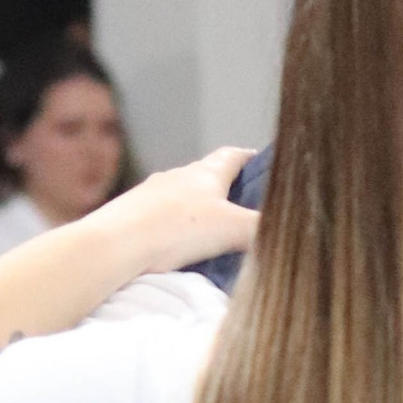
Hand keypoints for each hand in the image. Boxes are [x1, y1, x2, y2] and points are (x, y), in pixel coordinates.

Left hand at [94, 148, 257, 283]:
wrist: (116, 243)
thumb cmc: (176, 228)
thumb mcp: (233, 229)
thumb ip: (262, 228)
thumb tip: (286, 232)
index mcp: (205, 173)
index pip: (233, 156)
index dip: (251, 158)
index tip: (265, 164)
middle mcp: (178, 177)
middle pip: (208, 176)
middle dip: (226, 189)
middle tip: (245, 208)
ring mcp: (153, 195)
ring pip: (183, 198)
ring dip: (199, 211)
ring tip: (213, 233)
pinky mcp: (134, 215)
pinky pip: (163, 218)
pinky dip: (176, 228)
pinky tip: (180, 246)